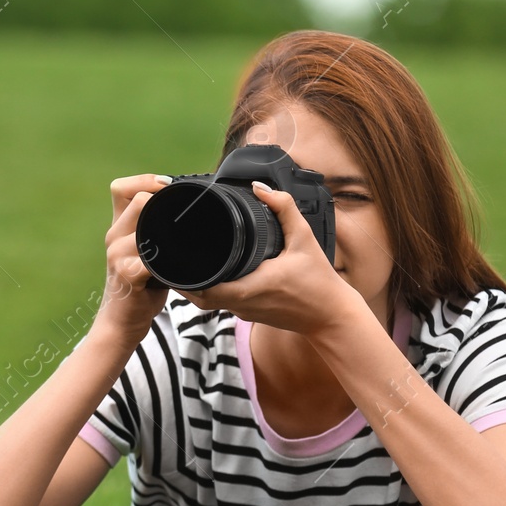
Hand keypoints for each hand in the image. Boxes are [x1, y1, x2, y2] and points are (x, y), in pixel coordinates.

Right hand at [91, 174, 170, 349]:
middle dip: (163, 200)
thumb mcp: (145, 254)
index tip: (167, 188)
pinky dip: (165, 258)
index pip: (121, 188)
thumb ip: (157, 234)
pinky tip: (176, 264)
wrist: (120, 322)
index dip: (145, 181)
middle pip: (136, 198)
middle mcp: (114, 236)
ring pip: (143, 222)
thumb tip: (191, 219)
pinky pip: (148, 257)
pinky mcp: (126, 274)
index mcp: (118, 227)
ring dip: (166, 227)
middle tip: (185, 211)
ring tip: (183, 236)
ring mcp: (117, 254)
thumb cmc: (139, 288)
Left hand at [178, 181, 362, 334]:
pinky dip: (211, 291)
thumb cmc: (319, 282)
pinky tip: (209, 273)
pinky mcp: (250, 315)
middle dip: (183, 280)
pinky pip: (222, 304)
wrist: (331, 317)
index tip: (177, 256)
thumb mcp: (304, 239)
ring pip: (208, 303)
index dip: (186, 275)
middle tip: (174, 256)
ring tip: (186, 262)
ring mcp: (245, 312)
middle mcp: (243, 304)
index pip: (204, 288)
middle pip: (198, 297)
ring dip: (195, 286)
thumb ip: (284, 209)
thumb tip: (260, 188)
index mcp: (251, 287)